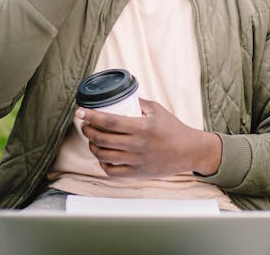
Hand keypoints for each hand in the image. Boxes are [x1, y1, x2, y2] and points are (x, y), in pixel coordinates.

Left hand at [78, 98, 221, 177]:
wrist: (189, 151)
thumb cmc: (173, 128)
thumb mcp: (157, 110)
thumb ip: (137, 103)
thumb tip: (118, 96)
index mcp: (141, 127)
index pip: (109, 121)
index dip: (91, 116)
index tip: (80, 112)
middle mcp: (137, 145)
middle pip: (102, 139)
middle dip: (87, 131)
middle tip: (84, 125)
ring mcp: (136, 161)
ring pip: (104, 156)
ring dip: (92, 147)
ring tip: (91, 140)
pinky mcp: (138, 174)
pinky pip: (112, 172)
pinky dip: (102, 164)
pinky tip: (102, 156)